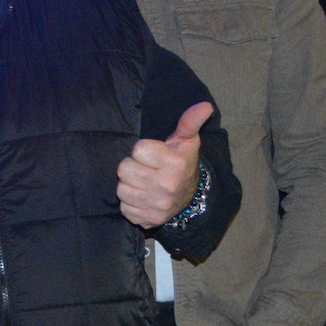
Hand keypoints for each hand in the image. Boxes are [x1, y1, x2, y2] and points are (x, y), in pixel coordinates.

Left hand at [117, 101, 212, 228]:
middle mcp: (165, 186)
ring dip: (129, 184)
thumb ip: (190, 122)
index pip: (138, 149)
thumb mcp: (187, 141)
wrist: (190, 198)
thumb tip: (205, 105)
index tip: (152, 154)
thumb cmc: (183, 163)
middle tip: (145, 168)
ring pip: (121, 189)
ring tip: (143, 181)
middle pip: (124, 169)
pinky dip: (130, 202)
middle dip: (132, 166)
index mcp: (174, 164)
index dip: (142, 150)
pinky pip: (124, 207)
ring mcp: (156, 206)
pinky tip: (142, 197)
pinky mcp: (147, 220)